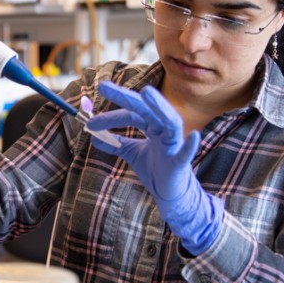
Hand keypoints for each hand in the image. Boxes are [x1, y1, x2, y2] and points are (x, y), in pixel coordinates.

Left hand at [85, 81, 223, 253]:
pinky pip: (186, 154)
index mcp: (153, 127)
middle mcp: (164, 131)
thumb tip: (94, 137)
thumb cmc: (155, 171)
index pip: (132, 113)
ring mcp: (174, 145)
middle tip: (103, 87)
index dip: (110, 115)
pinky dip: (190, 146)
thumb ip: (116, 144)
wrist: (170, 195)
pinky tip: (194, 135)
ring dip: (159, 107)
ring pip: (170, 122)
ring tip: (146, 92)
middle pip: (145, 109)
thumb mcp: (132, 154)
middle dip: (125, 97)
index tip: (90, 122)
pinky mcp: (180, 164)